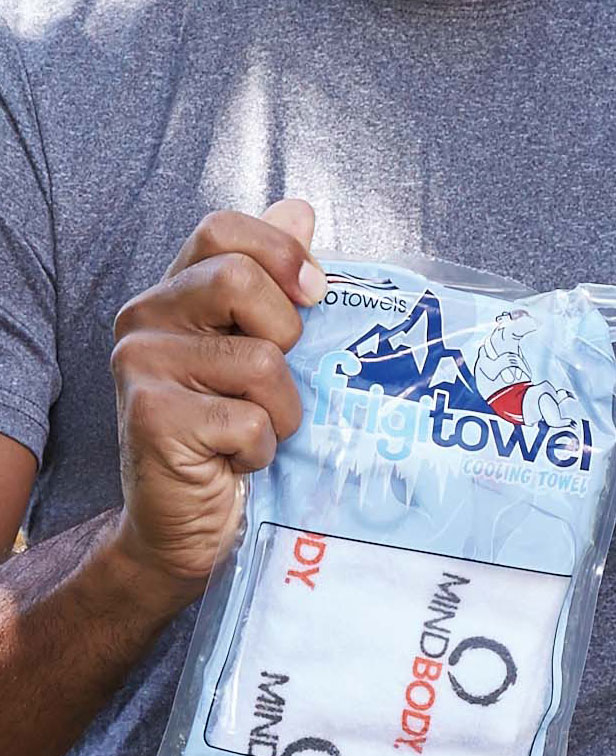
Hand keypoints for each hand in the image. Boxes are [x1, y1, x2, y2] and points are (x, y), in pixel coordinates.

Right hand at [109, 199, 325, 592]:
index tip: (316, 293)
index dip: (279, 251)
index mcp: (175, 296)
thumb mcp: (261, 356)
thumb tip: (302, 210)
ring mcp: (141, 366)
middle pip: (239, 280)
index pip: (222, 229)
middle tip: (276, 385)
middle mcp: (145, 319)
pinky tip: (236, 462)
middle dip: (286, 337)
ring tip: (258, 433)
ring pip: (259, 360)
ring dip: (282, 410)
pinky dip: (262, 448)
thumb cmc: (232, 439)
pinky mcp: (152, 417)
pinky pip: (250, 419)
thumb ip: (274, 284)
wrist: (189, 526)